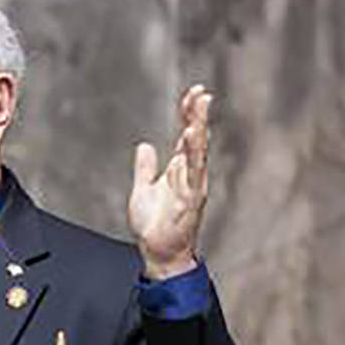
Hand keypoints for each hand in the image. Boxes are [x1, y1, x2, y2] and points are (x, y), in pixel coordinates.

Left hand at [128, 84, 211, 280]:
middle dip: (199, 118)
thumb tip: (145, 146)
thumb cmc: (154, 224)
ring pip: (197, 158)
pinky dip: (188, 168)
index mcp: (180, 169)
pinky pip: (190, 183)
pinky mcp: (189, 205)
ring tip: (197, 118)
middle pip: (197, 141)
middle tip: (201, 95)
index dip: (190, 114)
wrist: (158, 252)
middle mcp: (190, 176)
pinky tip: (186, 153)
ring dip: (198, 138)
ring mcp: (192, 189)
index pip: (187, 135)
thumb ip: (145, 168)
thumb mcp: (143, 190)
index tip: (193, 92)